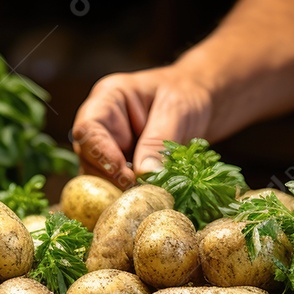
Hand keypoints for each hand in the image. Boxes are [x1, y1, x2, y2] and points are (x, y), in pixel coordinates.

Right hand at [71, 67, 212, 187]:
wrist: (205, 102)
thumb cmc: (189, 93)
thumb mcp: (177, 110)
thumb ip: (158, 141)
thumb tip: (145, 175)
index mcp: (108, 100)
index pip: (88, 128)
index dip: (99, 153)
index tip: (123, 172)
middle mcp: (103, 126)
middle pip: (88, 158)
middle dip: (109, 178)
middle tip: (138, 191)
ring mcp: (112, 149)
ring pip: (99, 177)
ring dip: (119, 190)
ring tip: (146, 197)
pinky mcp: (124, 168)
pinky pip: (118, 186)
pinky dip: (130, 196)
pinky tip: (148, 200)